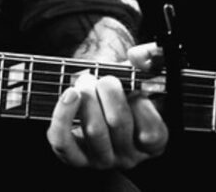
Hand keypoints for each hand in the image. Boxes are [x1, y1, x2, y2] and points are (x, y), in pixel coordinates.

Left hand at [47, 42, 167, 169]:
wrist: (93, 101)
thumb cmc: (119, 90)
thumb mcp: (137, 75)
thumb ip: (148, 59)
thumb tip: (138, 56)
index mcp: (150, 144)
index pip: (152, 133)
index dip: (141, 104)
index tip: (133, 86)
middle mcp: (129, 157)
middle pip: (118, 123)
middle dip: (108, 90)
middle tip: (102, 78)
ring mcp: (102, 159)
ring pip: (93, 130)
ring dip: (87, 96)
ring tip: (85, 81)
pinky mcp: (74, 156)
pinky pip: (64, 141)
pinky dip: (63, 115)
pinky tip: (69, 94)